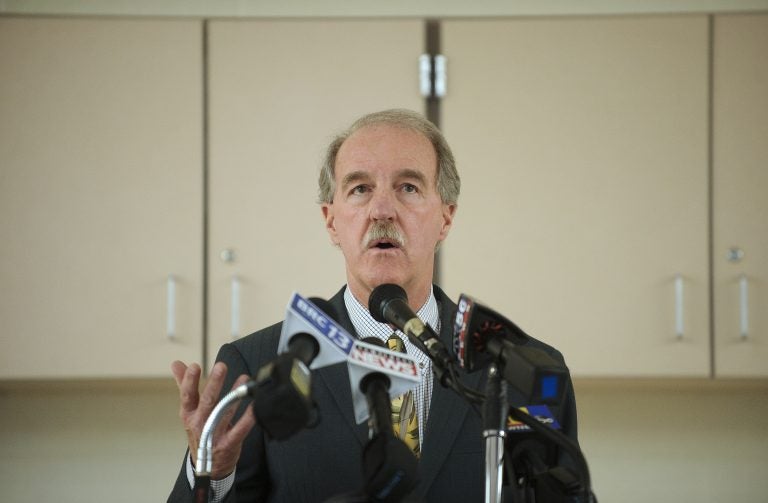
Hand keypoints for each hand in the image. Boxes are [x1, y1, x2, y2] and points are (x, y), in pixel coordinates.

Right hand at [171, 360, 256, 478]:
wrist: (207, 466)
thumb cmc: (199, 431)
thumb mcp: (189, 410)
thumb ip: (184, 385)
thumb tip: (176, 364)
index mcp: (189, 414)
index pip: (187, 396)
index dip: (190, 381)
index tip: (195, 366)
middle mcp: (200, 423)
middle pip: (207, 402)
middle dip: (214, 384)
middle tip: (221, 366)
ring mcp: (214, 435)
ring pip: (224, 412)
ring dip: (234, 394)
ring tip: (244, 379)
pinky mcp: (229, 444)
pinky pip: (240, 429)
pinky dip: (248, 418)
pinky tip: (254, 406)